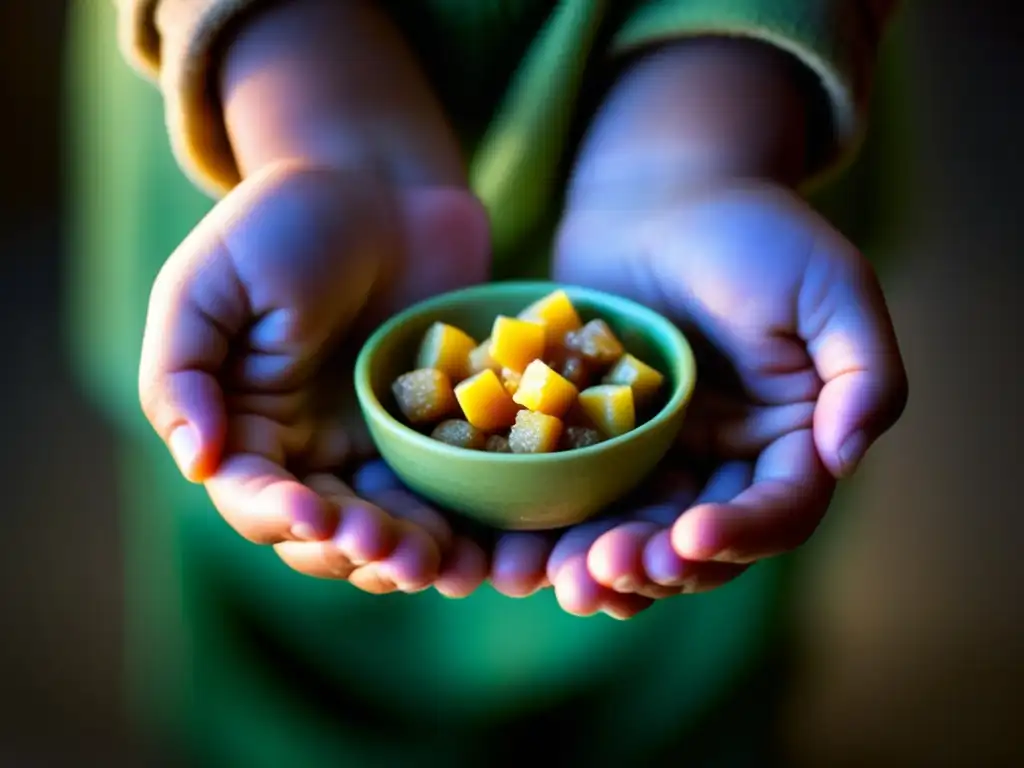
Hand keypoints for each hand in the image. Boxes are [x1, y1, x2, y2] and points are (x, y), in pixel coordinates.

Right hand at [139, 163, 491, 595]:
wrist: (384, 187)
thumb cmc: (282, 225)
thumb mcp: (208, 284)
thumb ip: (182, 374)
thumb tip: (196, 463)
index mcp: (249, 429)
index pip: (256, 499)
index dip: (282, 516)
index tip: (315, 515)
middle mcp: (315, 452)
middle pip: (329, 534)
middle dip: (358, 552)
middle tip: (396, 552)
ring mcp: (383, 446)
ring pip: (394, 529)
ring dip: (413, 558)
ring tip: (442, 565)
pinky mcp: (446, 433)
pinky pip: (454, 493)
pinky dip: (468, 527)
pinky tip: (485, 545)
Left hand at [487, 181, 907, 616]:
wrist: (653, 199)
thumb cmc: (748, 232)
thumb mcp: (828, 285)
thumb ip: (864, 370)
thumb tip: (848, 456)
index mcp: (789, 441)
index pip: (778, 512)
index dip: (742, 534)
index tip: (694, 535)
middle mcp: (723, 465)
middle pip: (699, 545)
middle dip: (658, 567)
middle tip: (609, 569)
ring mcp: (656, 459)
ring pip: (635, 537)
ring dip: (602, 570)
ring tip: (562, 581)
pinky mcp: (595, 447)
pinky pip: (579, 502)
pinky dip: (553, 537)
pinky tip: (519, 558)